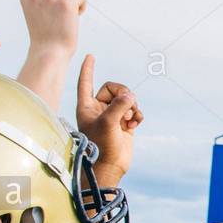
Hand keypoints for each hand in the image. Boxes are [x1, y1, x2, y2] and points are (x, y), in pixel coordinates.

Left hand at [75, 54, 141, 187]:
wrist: (110, 167)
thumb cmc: (102, 147)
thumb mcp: (108, 123)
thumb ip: (119, 105)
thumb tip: (131, 96)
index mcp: (86, 107)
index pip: (86, 82)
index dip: (88, 69)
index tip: (90, 55)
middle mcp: (98, 109)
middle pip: (114, 88)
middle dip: (123, 95)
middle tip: (127, 106)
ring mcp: (112, 116)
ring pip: (126, 99)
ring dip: (132, 106)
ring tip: (131, 119)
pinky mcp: (124, 123)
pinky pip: (134, 110)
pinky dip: (137, 114)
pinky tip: (136, 123)